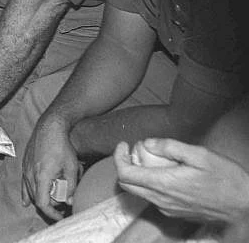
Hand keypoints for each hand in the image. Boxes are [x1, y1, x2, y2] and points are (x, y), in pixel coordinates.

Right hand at [22, 114, 78, 220]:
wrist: (50, 127)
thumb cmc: (62, 145)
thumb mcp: (72, 167)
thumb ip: (71, 186)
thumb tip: (69, 201)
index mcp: (41, 176)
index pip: (43, 203)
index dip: (52, 213)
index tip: (61, 217)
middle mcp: (30, 174)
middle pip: (37, 199)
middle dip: (50, 205)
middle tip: (63, 205)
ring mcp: (25, 169)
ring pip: (30, 192)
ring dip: (41, 198)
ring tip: (53, 200)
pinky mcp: (25, 164)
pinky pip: (24, 184)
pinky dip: (26, 194)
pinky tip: (25, 202)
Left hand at [114, 139, 248, 224]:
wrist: (244, 207)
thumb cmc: (226, 179)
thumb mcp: (200, 155)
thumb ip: (170, 147)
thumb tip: (147, 143)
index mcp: (164, 184)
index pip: (125, 174)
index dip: (118, 157)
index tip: (124, 144)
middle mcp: (161, 200)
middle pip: (127, 185)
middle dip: (124, 165)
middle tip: (132, 150)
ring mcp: (167, 209)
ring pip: (139, 192)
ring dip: (136, 175)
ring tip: (147, 159)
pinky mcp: (174, 213)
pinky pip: (152, 198)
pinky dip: (149, 183)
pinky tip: (162, 172)